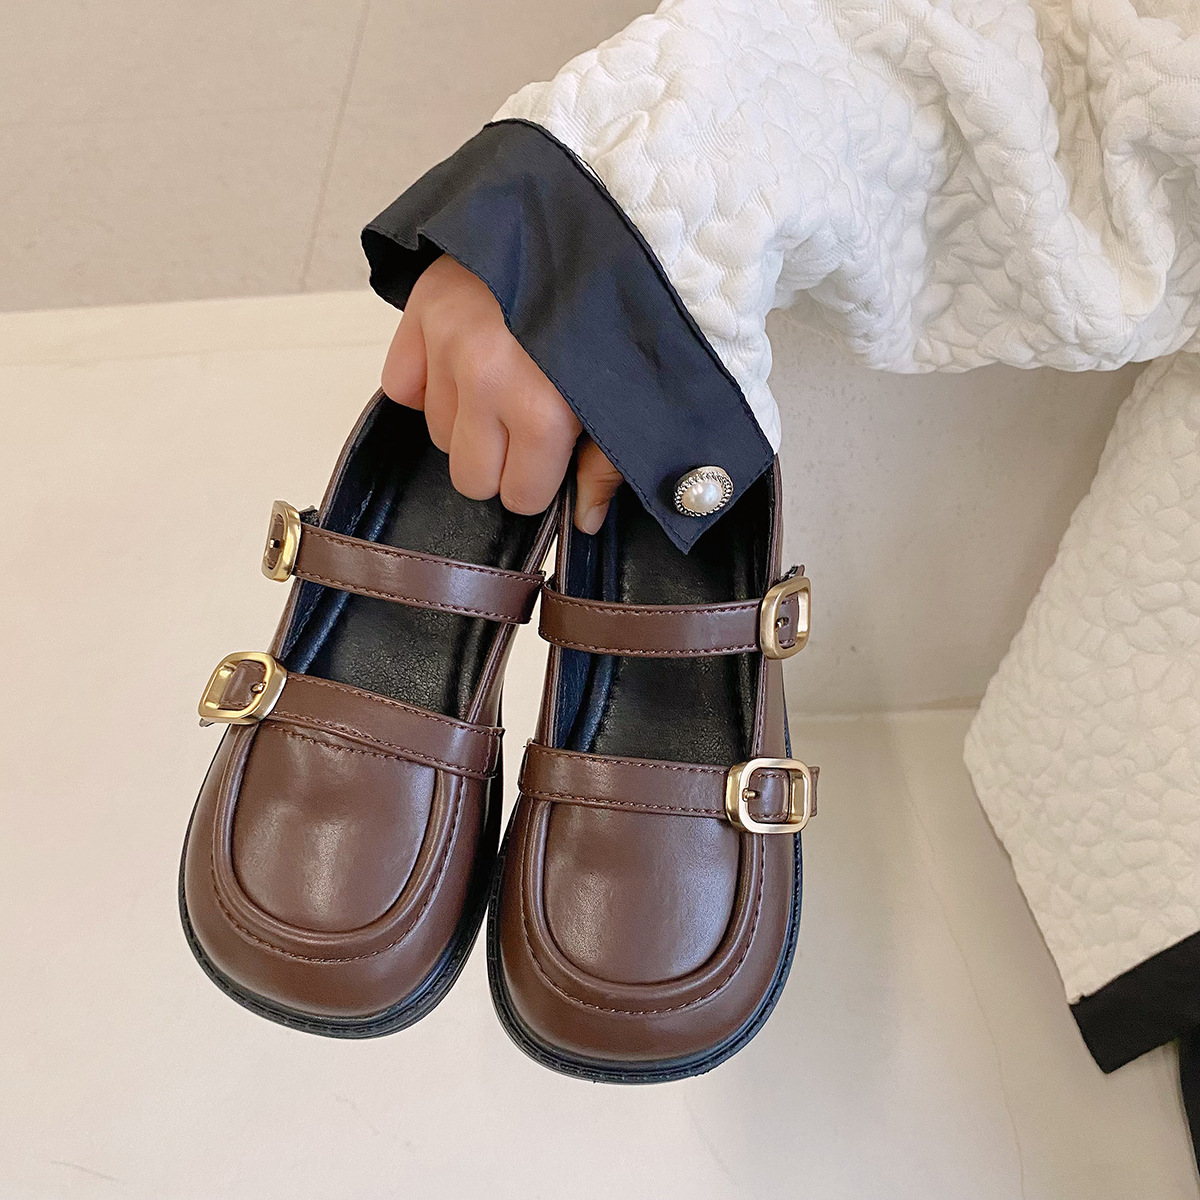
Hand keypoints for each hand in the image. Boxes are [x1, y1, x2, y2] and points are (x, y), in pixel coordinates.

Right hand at [380, 255, 622, 533]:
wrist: (598, 209)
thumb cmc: (620, 305)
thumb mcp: (631, 395)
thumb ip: (606, 467)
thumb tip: (583, 519)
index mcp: (541, 411)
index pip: (519, 496)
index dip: (541, 481)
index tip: (556, 454)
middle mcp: (484, 382)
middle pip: (470, 477)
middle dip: (502, 462)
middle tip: (529, 426)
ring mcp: (447, 344)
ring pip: (439, 435)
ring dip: (470, 422)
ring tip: (506, 382)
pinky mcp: (422, 308)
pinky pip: (403, 386)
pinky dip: (429, 385)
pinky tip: (465, 365)